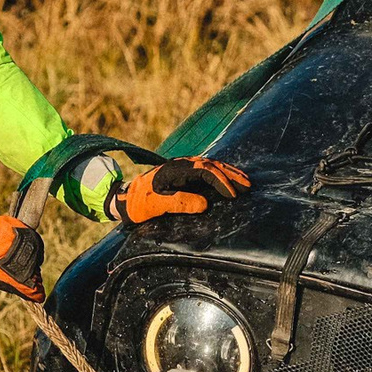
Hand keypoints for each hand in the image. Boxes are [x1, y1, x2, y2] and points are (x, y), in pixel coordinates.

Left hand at [113, 157, 250, 226]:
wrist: (123, 200)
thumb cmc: (138, 204)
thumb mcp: (156, 206)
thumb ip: (180, 203)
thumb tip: (205, 205)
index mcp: (175, 170)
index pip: (205, 171)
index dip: (221, 182)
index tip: (233, 195)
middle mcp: (180, 165)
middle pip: (211, 165)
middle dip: (231, 175)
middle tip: (248, 185)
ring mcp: (181, 168)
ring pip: (210, 166)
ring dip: (227, 173)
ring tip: (244, 182)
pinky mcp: (182, 174)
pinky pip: (205, 171)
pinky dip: (219, 175)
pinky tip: (228, 181)